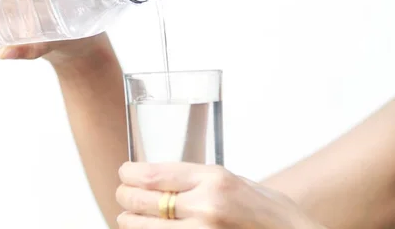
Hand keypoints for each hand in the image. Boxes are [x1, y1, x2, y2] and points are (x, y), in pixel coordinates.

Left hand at [116, 162, 325, 228]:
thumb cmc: (273, 214)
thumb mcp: (239, 182)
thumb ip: (204, 180)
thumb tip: (169, 178)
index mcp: (215, 179)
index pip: (156, 174)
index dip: (131, 173)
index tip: (125, 172)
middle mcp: (206, 206)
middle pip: (145, 200)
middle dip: (126, 196)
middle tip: (122, 193)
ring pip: (146, 228)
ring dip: (131, 221)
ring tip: (126, 216)